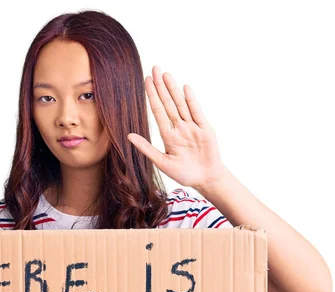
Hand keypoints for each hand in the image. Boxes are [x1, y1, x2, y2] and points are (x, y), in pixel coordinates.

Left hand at [128, 65, 227, 190]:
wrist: (205, 180)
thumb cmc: (184, 173)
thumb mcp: (162, 162)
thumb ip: (146, 148)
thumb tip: (128, 136)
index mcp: (168, 135)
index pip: (157, 111)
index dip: (152, 96)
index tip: (146, 81)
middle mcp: (179, 128)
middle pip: (168, 103)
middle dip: (161, 86)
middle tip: (154, 68)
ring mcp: (192, 127)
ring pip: (180, 104)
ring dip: (173, 89)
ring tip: (166, 74)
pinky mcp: (205, 129)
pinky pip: (197, 112)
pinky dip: (191, 100)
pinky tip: (185, 88)